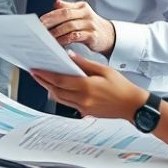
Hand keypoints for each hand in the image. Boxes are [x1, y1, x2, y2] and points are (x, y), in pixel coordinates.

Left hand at [32, 53, 146, 120]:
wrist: (132, 105)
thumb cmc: (121, 86)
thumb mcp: (104, 69)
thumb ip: (84, 63)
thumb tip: (69, 56)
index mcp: (85, 87)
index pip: (59, 80)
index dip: (45, 75)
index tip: (36, 69)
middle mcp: (82, 99)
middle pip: (56, 90)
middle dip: (43, 82)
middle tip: (34, 73)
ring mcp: (83, 107)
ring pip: (60, 99)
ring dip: (50, 89)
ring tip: (42, 80)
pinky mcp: (86, 112)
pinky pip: (68, 103)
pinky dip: (60, 95)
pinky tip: (57, 88)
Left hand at [40, 0, 116, 55]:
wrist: (110, 36)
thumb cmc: (92, 25)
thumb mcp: (82, 13)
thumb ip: (69, 8)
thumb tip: (56, 3)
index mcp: (82, 7)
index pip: (63, 9)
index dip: (51, 14)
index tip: (40, 20)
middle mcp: (86, 14)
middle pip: (65, 15)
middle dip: (51, 21)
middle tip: (41, 28)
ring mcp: (90, 25)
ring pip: (69, 27)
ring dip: (56, 32)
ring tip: (48, 37)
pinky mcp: (92, 36)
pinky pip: (76, 36)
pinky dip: (65, 40)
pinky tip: (59, 42)